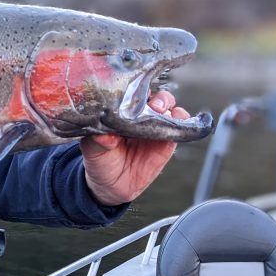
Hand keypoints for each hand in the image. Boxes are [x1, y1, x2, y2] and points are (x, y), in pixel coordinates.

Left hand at [80, 91, 188, 205]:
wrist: (112, 186)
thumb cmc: (100, 160)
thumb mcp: (92, 150)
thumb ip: (97, 141)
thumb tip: (105, 135)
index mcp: (119, 111)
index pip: (130, 92)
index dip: (135, 89)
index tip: (135, 93)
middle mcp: (138, 115)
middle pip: (152, 96)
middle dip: (156, 97)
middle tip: (152, 106)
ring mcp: (154, 126)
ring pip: (168, 107)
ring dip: (168, 106)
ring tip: (161, 112)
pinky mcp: (167, 141)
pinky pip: (180, 127)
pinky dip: (183, 122)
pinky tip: (179, 122)